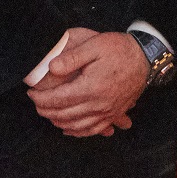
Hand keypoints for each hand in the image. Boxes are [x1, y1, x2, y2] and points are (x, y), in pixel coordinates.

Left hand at [28, 30, 148, 137]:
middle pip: (64, 115)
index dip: (41, 99)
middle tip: (35, 102)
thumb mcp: (94, 46)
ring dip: (58, 122)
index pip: (58, 100)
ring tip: (47, 113)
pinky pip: (92, 130)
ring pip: (76, 126)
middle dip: (46, 110)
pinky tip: (68, 129)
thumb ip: (72, 57)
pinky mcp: (113, 114)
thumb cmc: (119, 50)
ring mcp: (107, 112)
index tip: (31, 93)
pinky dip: (77, 132)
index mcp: (90, 88)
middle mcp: (98, 105)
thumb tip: (52, 68)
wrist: (145, 59)